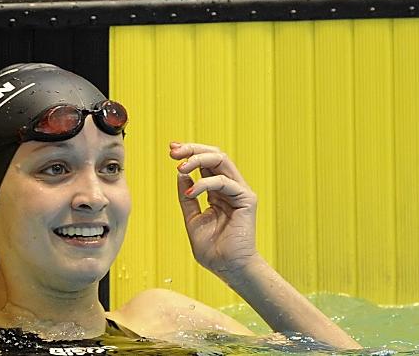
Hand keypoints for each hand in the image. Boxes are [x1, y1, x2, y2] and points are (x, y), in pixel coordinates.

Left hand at [170, 142, 258, 277]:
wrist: (228, 269)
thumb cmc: (213, 249)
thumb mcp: (192, 219)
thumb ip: (187, 197)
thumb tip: (181, 174)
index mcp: (217, 191)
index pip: (205, 163)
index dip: (189, 152)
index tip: (171, 149)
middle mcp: (229, 188)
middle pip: (214, 155)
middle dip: (192, 149)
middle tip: (174, 151)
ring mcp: (239, 191)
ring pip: (221, 160)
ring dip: (198, 158)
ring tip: (181, 167)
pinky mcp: (246, 199)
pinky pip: (224, 181)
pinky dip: (205, 183)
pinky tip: (191, 192)